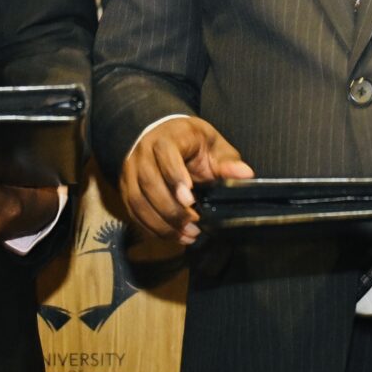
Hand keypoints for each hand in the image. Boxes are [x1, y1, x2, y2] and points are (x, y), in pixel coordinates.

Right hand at [118, 116, 251, 245]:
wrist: (162, 135)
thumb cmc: (191, 141)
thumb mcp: (214, 145)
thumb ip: (227, 162)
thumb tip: (246, 175)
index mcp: (166, 138)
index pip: (165, 155)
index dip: (175, 177)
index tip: (190, 200)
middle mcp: (142, 153)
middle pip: (149, 183)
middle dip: (171, 209)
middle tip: (194, 225)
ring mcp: (130, 171)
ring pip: (138, 201)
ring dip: (161, 223)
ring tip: (186, 235)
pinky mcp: (125, 188)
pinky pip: (133, 212)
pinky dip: (151, 228)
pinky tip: (172, 236)